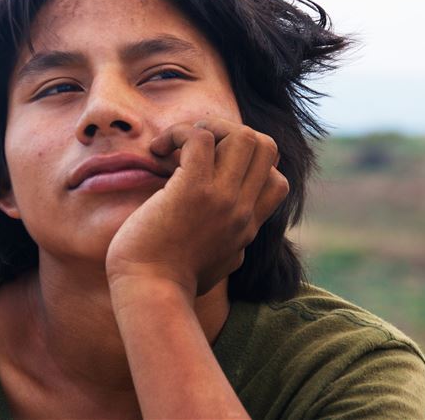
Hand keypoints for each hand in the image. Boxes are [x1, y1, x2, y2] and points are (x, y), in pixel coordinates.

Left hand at [104, 118, 288, 298]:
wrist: (148, 296)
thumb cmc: (168, 284)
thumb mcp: (218, 265)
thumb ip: (230, 243)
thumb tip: (236, 236)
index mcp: (247, 226)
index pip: (276, 179)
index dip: (246, 163)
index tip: (210, 170)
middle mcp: (242, 210)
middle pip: (266, 146)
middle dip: (231, 133)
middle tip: (194, 148)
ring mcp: (222, 199)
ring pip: (243, 135)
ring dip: (209, 127)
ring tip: (176, 144)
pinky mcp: (193, 190)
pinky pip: (200, 137)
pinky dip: (178, 133)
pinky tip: (156, 151)